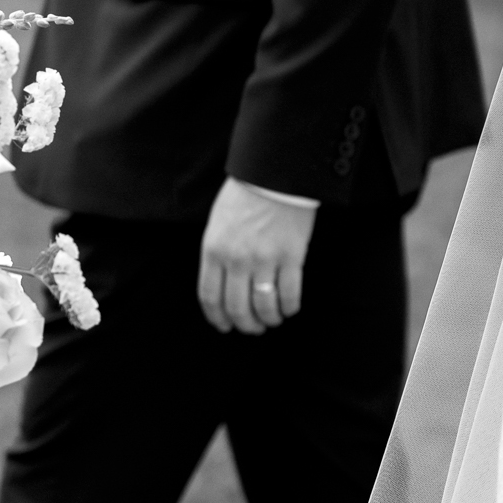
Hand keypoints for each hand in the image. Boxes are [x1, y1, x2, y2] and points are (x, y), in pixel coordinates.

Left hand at [198, 180, 315, 334]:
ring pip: (264, 307)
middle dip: (246, 325)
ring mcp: (265, 260)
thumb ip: (217, 256)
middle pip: (238, 309)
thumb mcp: (217, 225)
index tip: (225, 326)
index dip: (218, 319)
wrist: (273, 175)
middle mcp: (237, 260)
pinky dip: (290, 308)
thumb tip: (223, 287)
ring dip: (269, 320)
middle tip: (253, 328)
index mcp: (214, 251)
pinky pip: (290, 294)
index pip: (211, 298)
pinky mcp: (291, 257)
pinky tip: (290, 308)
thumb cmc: (244, 197)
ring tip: (273, 319)